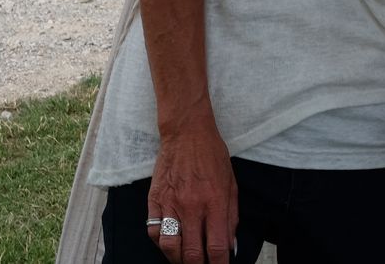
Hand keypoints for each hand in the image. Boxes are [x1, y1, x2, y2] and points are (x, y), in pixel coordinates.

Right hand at [146, 121, 236, 262]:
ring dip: (178, 259)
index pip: (216, 247)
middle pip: (191, 253)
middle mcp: (191, 206)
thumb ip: (231, 218)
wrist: (186, 132)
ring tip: (185, 259)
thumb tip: (230, 246)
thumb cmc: (212, 156)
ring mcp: (170, 203)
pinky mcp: (154, 199)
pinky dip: (161, 244)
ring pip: (169, 247)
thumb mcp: (231, 185)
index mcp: (214, 202)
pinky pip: (153, 231)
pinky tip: (170, 243)